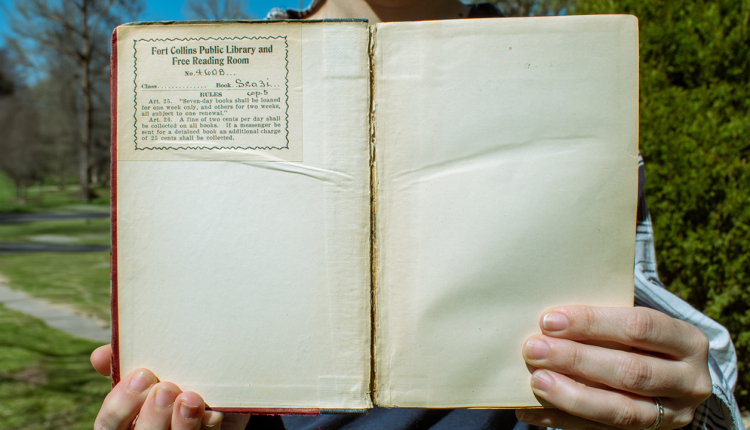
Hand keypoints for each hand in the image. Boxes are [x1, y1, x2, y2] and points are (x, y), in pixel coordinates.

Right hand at [90, 344, 249, 429]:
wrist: (223, 391)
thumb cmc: (184, 374)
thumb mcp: (160, 366)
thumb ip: (131, 362)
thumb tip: (99, 355)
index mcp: (128, 419)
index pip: (108, 423)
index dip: (119, 404)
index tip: (140, 376)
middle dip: (151, 415)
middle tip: (166, 388)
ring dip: (180, 423)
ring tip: (190, 398)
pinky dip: (205, 426)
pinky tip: (212, 414)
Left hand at [516, 306, 711, 429]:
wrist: (674, 375)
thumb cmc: (641, 340)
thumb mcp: (635, 324)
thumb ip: (603, 323)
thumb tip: (547, 322)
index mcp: (687, 340)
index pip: (639, 326)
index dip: (592, 323)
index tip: (550, 321)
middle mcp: (688, 380)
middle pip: (629, 371)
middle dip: (576, 359)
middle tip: (535, 349)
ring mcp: (673, 414)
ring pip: (620, 409)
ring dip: (571, 395)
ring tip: (536, 381)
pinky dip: (561, 420)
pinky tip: (530, 411)